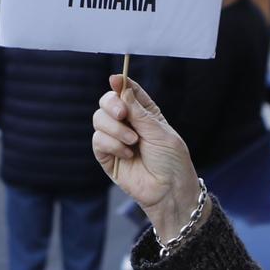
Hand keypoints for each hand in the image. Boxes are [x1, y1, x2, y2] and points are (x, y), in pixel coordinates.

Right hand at [93, 77, 200, 240]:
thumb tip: (121, 87)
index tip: (116, 79)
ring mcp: (115, 139)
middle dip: (111, 105)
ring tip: (133, 142)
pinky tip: (127, 154)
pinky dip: (112, 144)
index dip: (120, 83)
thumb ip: (139, 111)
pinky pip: (98, 140)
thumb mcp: (160, 132)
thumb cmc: (171, 160)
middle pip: (106, 102)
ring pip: (98, 119)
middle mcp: (127, 123)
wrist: (169, 190)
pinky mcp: (107, 156)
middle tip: (123, 114)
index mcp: (144, 113)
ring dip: (115, 129)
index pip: (127, 91)